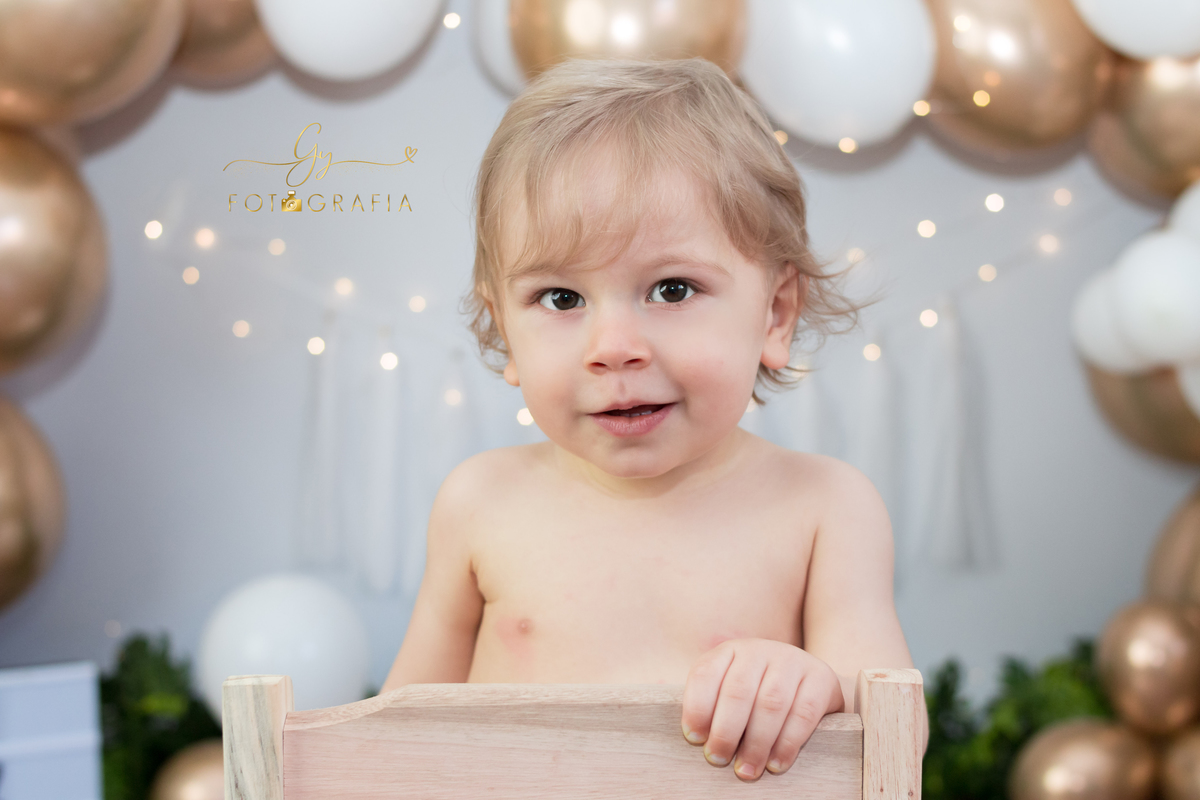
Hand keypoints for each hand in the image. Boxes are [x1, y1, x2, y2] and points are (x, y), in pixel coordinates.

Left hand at [680, 638, 843, 780]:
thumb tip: (697, 741)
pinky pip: (803, 713)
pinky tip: (775, 764)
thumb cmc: (758, 695)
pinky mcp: (820, 678)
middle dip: (725, 731)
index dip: (697, 708)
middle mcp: (760, 650)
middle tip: (718, 760)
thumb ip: (713, 707)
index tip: (694, 739)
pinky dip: (787, 743)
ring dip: (756, 743)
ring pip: (771, 703)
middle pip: (738, 691)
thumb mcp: (730, 690)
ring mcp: (792, 660)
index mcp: (730, 651)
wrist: (810, 682)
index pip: (706, 673)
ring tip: (746, 770)